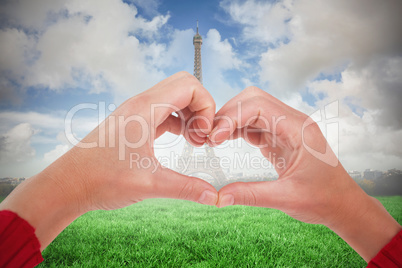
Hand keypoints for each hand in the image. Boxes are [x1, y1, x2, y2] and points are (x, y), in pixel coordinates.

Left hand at [0, 71, 217, 249]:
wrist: (68, 184)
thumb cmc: (101, 179)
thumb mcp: (149, 184)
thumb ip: (186, 188)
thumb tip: (214, 197)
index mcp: (145, 109)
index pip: (190, 86)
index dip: (207, 107)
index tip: (205, 135)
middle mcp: (140, 103)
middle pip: (184, 86)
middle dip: (201, 108)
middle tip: (202, 136)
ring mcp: (135, 112)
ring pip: (173, 98)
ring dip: (190, 115)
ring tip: (194, 141)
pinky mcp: (132, 123)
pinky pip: (163, 112)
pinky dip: (178, 121)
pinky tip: (180, 141)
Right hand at [208, 86, 400, 260]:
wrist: (342, 204)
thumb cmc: (324, 199)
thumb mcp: (287, 198)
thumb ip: (251, 195)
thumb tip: (219, 196)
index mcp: (299, 129)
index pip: (258, 106)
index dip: (232, 117)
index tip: (214, 137)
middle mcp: (293, 122)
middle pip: (253, 99)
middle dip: (228, 113)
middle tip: (210, 136)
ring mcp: (286, 128)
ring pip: (252, 109)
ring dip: (231, 120)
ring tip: (213, 138)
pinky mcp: (280, 138)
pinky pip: (255, 124)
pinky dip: (237, 129)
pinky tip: (225, 140)